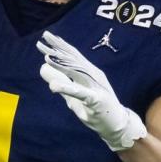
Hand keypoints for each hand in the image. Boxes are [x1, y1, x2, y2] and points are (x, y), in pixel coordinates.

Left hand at [36, 30, 147, 151]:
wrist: (118, 125)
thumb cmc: (95, 109)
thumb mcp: (74, 96)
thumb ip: (61, 82)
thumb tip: (43, 68)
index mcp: (88, 73)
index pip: (72, 56)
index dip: (60, 46)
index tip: (46, 37)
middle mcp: (93, 76)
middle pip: (74, 59)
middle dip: (59, 48)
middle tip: (45, 36)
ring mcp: (95, 87)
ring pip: (77, 73)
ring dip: (61, 65)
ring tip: (47, 57)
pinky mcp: (96, 100)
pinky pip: (80, 93)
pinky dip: (67, 88)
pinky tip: (54, 86)